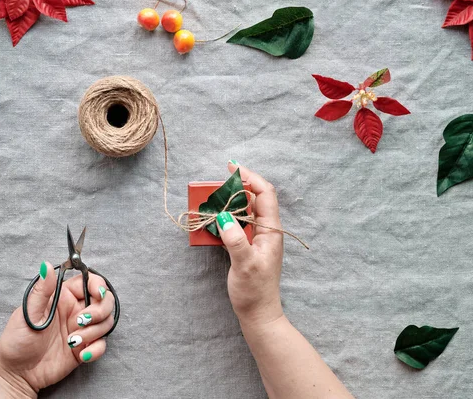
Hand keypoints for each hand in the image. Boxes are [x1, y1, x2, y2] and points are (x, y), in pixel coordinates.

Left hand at [0, 266, 114, 397]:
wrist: (16, 374)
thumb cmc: (16, 341)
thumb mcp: (28, 314)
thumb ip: (41, 291)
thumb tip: (46, 265)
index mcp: (63, 297)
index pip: (90, 282)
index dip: (98, 286)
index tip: (97, 294)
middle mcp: (75, 310)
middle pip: (104, 301)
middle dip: (100, 311)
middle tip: (81, 322)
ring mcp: (81, 329)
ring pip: (106, 322)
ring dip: (95, 332)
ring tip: (73, 341)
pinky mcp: (84, 347)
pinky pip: (101, 344)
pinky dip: (96, 349)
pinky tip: (82, 354)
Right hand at [216, 161, 283, 327]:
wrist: (258, 315)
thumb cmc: (255, 292)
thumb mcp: (244, 265)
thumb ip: (235, 240)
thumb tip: (223, 216)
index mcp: (271, 231)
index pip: (264, 194)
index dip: (250, 177)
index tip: (231, 167)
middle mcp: (267, 230)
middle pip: (255, 198)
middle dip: (238, 185)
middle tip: (217, 182)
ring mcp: (258, 237)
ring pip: (246, 209)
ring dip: (230, 200)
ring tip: (212, 197)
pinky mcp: (248, 245)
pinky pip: (238, 222)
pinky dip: (227, 215)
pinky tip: (214, 217)